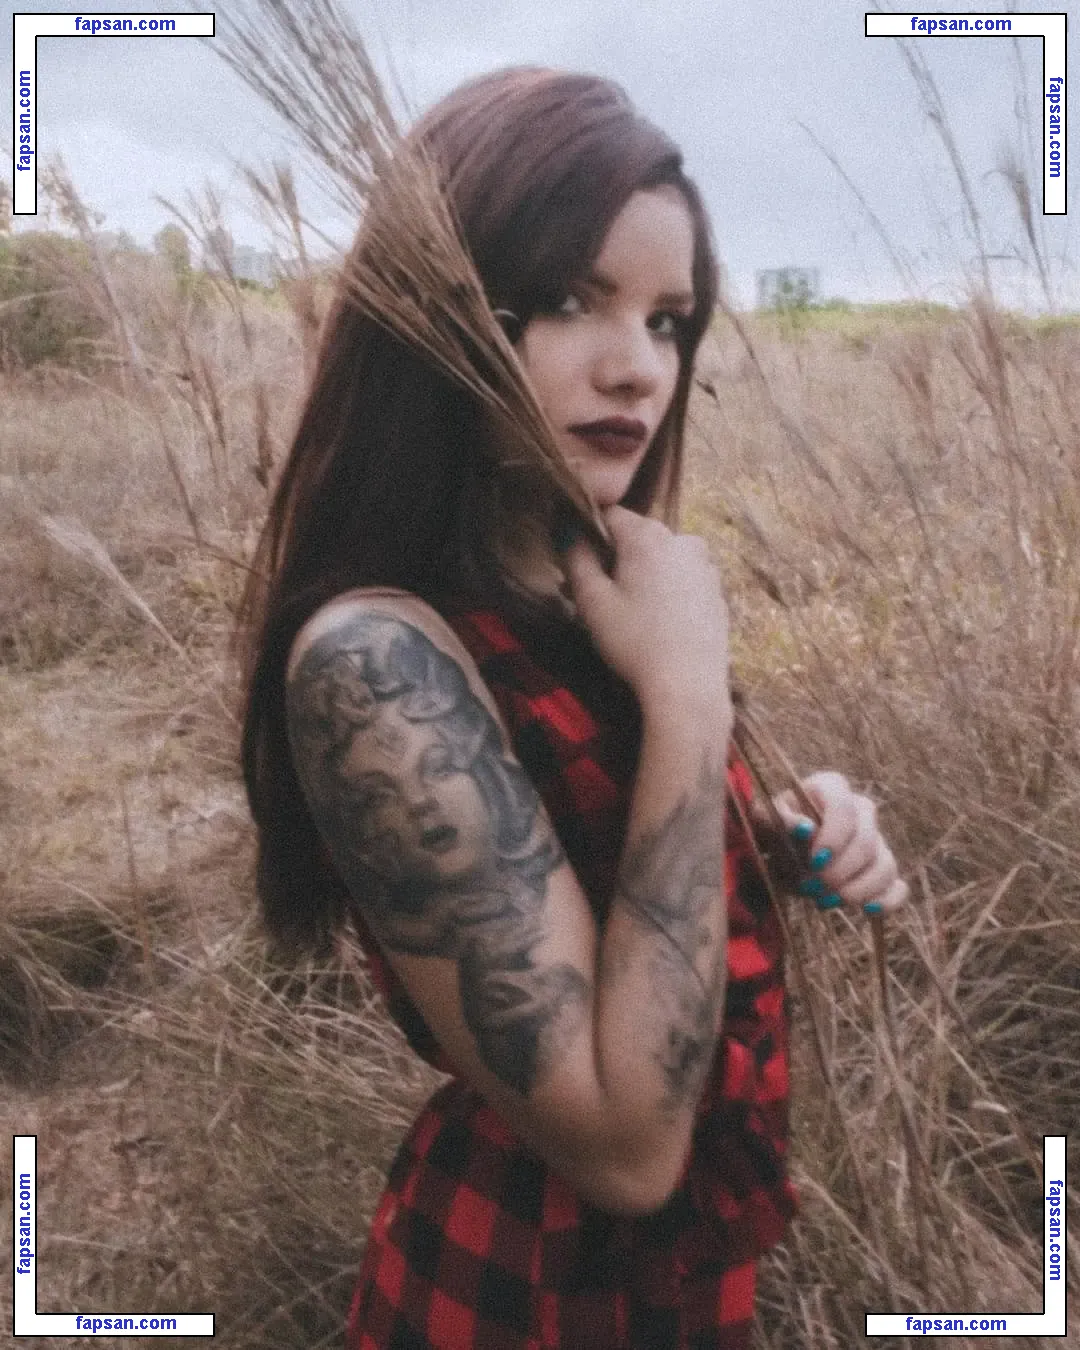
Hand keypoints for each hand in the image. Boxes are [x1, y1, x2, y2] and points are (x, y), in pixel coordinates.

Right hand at [560, 505, 730, 716]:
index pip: (610, 514)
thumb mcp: (592, 601)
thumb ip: (576, 559)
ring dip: (641, 575)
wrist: (687, 687)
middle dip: (615, 558)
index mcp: (649, 536)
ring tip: (625, 614)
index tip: (576, 562)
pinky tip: (655, 624)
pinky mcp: (716, 593)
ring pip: (661, 559)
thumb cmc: (634, 642)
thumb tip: (568, 532)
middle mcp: (683, 541)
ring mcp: (705, 567)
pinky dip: (666, 592)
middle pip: (637, 537)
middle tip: (596, 596)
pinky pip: (682, 580)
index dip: (587, 534)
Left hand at [772, 771, 907, 915]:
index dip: (833, 839)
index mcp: (831, 788)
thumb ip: (782, 822)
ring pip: (885, 865)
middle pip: (866, 841)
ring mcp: (876, 840)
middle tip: (811, 888)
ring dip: (858, 890)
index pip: (844, 809)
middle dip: (839, 871)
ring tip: (827, 901)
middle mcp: (861, 810)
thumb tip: (805, 829)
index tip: (813, 862)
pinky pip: (897, 886)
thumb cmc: (773, 830)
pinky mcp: (882, 870)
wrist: (779, 850)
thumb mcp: (765, 821)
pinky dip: (887, 900)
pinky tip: (868, 910)